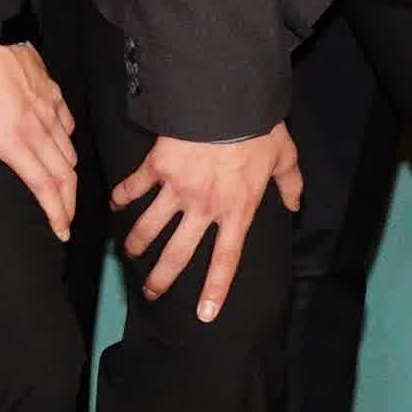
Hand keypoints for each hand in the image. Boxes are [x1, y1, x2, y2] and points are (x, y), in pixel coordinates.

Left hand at [0, 34, 81, 240]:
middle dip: (69, 203)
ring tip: (65, 189)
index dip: (56, 213)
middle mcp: (38, 129)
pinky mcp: (52, 90)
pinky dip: (68, 141)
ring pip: (69, 151)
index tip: (61, 232)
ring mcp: (48, 109)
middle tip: (67, 221)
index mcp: (14, 142)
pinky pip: (68, 123)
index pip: (44, 187)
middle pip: (65, 175)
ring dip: (70, 174)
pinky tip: (62, 143)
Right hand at [109, 126, 302, 319]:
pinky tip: (114, 205)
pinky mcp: (157, 166)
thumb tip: (297, 205)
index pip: (225, 259)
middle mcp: (204, 206)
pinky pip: (134, 186)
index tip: (205, 314)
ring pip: (150, 226)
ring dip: (136, 243)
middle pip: (179, 252)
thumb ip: (291, 184)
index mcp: (237, 209)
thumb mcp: (284, 156)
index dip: (215, 288)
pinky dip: (122, 196)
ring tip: (128, 254)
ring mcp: (177, 188)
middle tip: (151, 292)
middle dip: (162, 277)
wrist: (226, 98)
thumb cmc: (259, 127)